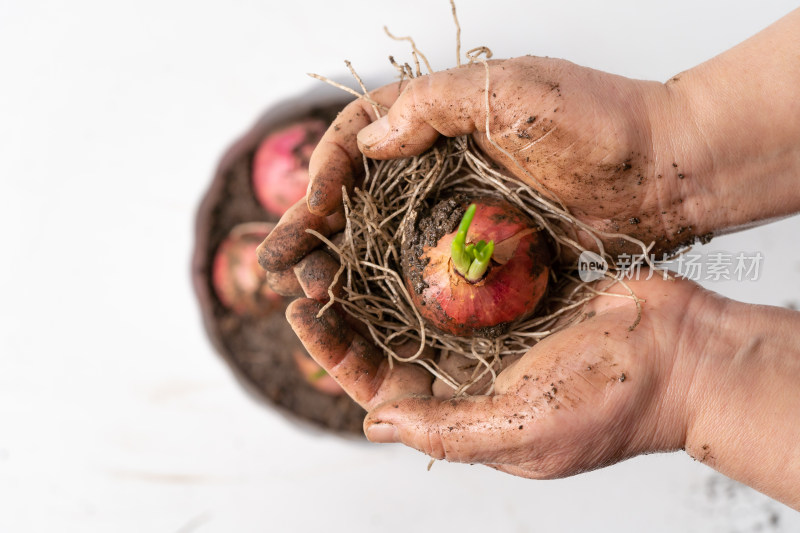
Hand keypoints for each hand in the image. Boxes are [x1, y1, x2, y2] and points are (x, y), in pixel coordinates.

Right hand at [259, 55, 703, 273]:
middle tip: (278, 266)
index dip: (322, 173)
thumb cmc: (598, 120)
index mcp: (437, 118)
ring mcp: (461, 207)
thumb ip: (433, 107)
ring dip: (344, 267)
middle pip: (359, 197)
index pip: (357, 140)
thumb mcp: (513, 93)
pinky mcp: (486, 247)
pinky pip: (427, 267)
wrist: (667, 171)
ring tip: (309, 296)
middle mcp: (440, 163)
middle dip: (314, 230)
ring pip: (386, 238)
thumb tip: (365, 143)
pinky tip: (367, 314)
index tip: (304, 212)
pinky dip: (394, 289)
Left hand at [287, 272, 715, 477]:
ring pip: (416, 303)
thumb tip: (371, 424)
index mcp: (461, 414)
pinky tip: (398, 226)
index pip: (378, 388)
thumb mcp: (520, 432)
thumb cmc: (611, 402)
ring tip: (339, 242)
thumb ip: (444, 432)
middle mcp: (467, 375)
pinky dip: (428, 254)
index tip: (303, 311)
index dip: (335, 353)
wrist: (683, 352)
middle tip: (308, 267)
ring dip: (377, 276)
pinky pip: (458, 274)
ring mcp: (490, 333)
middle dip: (345, 308)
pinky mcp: (514, 295)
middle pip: (388, 342)